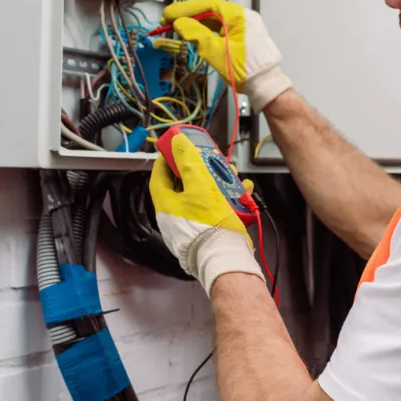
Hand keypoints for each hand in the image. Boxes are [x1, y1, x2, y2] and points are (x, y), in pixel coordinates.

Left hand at [149, 134, 262, 294]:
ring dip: (217, 184)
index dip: (166, 160)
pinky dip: (225, 200)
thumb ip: (188, 162)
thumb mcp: (200, 185)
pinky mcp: (205, 234)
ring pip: (201, 197)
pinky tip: (242, 194)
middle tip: (211, 161)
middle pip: (183, 185)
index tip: (175, 148)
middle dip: (199, 170)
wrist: (224, 258)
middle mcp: (173, 216)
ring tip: (232, 177)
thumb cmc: (209, 224)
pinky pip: (212, 210)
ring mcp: (189, 227)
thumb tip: (177, 142)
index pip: (159, 176)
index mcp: (166, 204)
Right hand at [162, 0, 291, 111]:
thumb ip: (196, 35)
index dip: (185, 8)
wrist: (267, 85)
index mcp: (238, 15)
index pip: (207, 4)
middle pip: (211, 9)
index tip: (167, 14)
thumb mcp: (216, 52)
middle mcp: (242, 15)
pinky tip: (194, 34)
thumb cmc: (244, 68)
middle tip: (168, 22)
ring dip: (196, 22)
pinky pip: (221, 27)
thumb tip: (179, 23)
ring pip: (215, 19)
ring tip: (177, 28)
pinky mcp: (243, 36)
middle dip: (188, 15)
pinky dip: (206, 30)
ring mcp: (244, 25)